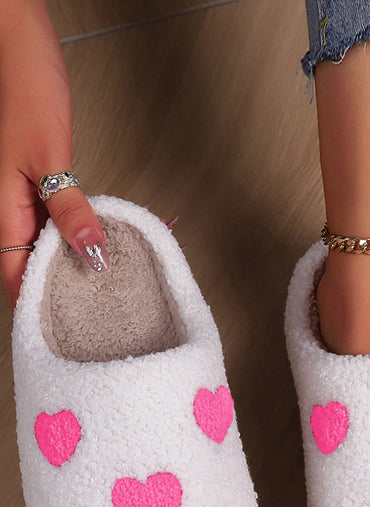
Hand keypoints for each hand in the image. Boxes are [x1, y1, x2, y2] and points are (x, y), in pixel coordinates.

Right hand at [0, 0, 108, 310]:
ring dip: (67, 266)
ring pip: (42, 245)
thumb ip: (69, 208)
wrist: (19, 42)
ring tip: (97, 292)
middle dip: (54, 294)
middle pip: (28, 266)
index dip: (32, 309)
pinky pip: (53, 220)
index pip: (13, 276)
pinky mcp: (39, 180)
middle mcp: (10, 207)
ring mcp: (23, 194)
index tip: (57, 338)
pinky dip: (73, 236)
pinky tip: (94, 246)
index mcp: (3, 210)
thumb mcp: (50, 155)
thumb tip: (90, 255)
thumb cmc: (25, 89)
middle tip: (87, 322)